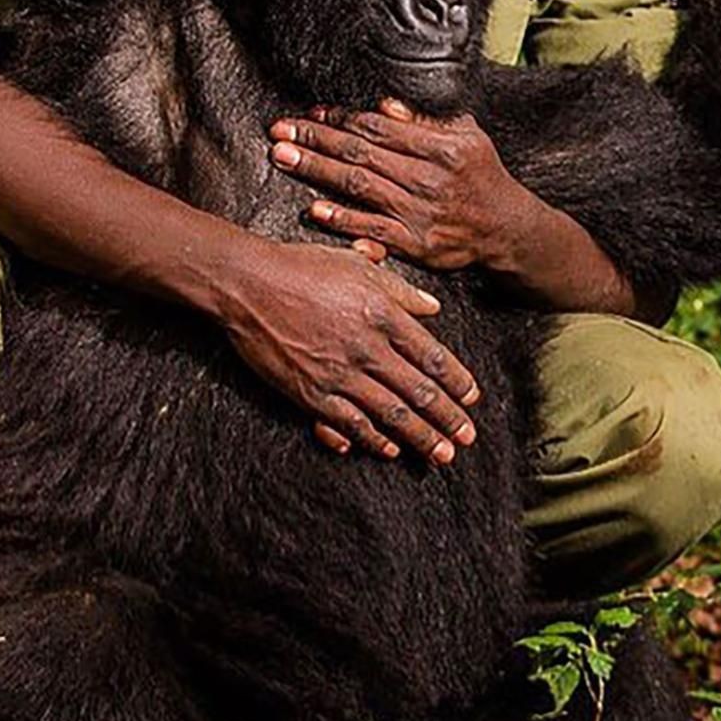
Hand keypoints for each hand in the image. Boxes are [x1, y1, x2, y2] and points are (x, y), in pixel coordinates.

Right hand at [212, 231, 479, 463]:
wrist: (247, 284)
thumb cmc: (302, 267)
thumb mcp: (356, 265)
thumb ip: (399, 290)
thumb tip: (433, 307)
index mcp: (382, 314)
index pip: (432, 355)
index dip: (457, 381)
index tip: (473, 398)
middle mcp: (366, 348)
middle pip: (419, 392)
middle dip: (448, 419)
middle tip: (467, 439)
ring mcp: (338, 374)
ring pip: (390, 414)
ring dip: (420, 438)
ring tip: (441, 455)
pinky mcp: (310, 393)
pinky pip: (349, 424)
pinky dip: (373, 440)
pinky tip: (391, 450)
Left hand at [268, 100, 527, 272]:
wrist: (506, 228)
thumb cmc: (483, 176)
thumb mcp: (467, 135)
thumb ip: (426, 120)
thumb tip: (385, 105)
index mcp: (439, 147)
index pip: (379, 127)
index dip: (341, 118)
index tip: (312, 113)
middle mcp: (427, 177)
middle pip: (361, 153)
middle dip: (316, 139)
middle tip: (280, 130)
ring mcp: (419, 211)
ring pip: (359, 186)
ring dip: (317, 170)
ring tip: (283, 157)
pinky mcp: (415, 243)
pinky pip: (372, 228)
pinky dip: (342, 219)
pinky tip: (314, 209)